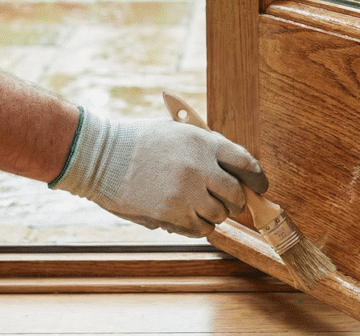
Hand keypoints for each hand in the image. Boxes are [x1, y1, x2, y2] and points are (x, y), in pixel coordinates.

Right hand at [50, 108, 267, 236]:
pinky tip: (185, 217)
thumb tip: (231, 172)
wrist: (101, 156)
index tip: (259, 187)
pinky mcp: (172, 212)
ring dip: (213, 215)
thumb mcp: (175, 132)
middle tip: (227, 203)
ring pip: (219, 215)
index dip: (257, 178)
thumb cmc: (136, 142)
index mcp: (204, 141)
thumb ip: (204, 148)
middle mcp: (201, 166)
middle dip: (235, 201)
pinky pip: (199, 228)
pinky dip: (196, 226)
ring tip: (198, 208)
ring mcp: (188, 191)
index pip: (246, 163)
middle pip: (236, 194)